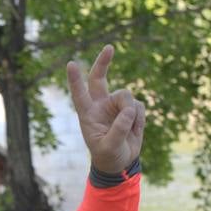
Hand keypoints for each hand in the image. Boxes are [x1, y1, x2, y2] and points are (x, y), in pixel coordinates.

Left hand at [68, 44, 144, 175]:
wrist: (121, 162)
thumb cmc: (108, 156)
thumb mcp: (109, 148)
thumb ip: (118, 130)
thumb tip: (129, 110)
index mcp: (88, 114)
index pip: (79, 94)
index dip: (75, 80)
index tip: (71, 64)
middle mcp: (100, 105)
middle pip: (99, 78)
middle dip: (103, 62)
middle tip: (109, 48)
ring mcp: (116, 105)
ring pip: (126, 96)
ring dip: (131, 113)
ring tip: (129, 131)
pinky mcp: (131, 109)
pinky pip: (139, 106)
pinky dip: (139, 120)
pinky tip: (135, 131)